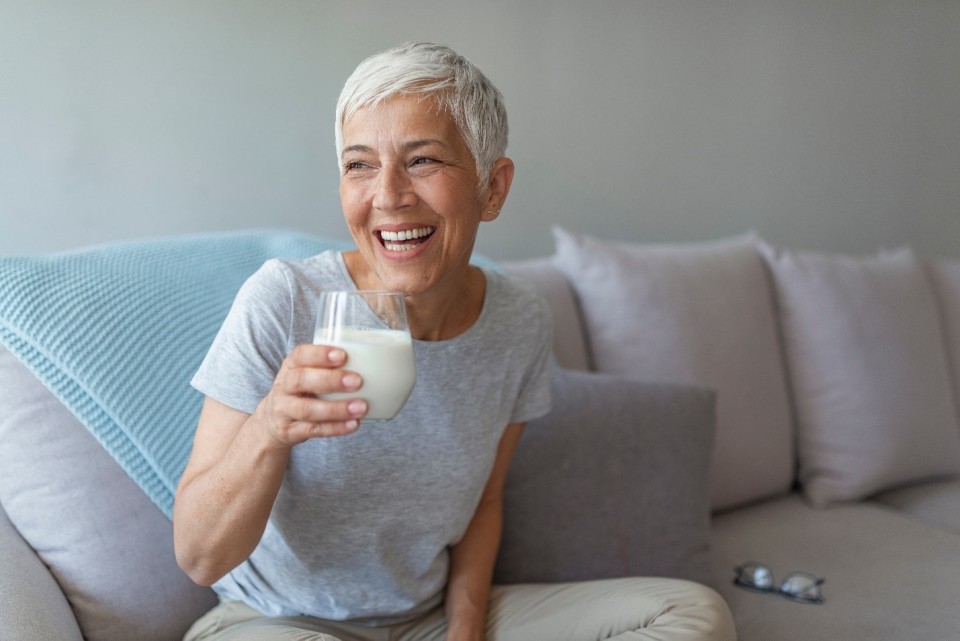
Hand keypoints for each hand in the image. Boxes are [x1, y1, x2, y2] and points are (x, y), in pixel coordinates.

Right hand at [252, 343, 367, 446]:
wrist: (273, 421)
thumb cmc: (303, 391)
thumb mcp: (307, 373)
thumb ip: (331, 367)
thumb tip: (377, 361)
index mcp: (290, 366)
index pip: (300, 355)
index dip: (320, 354)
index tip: (343, 355)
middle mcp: (284, 386)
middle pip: (300, 380)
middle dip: (330, 380)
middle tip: (357, 381)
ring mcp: (284, 410)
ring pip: (307, 409)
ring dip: (336, 409)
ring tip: (361, 407)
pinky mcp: (290, 431)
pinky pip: (313, 430)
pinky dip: (335, 428)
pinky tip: (353, 424)